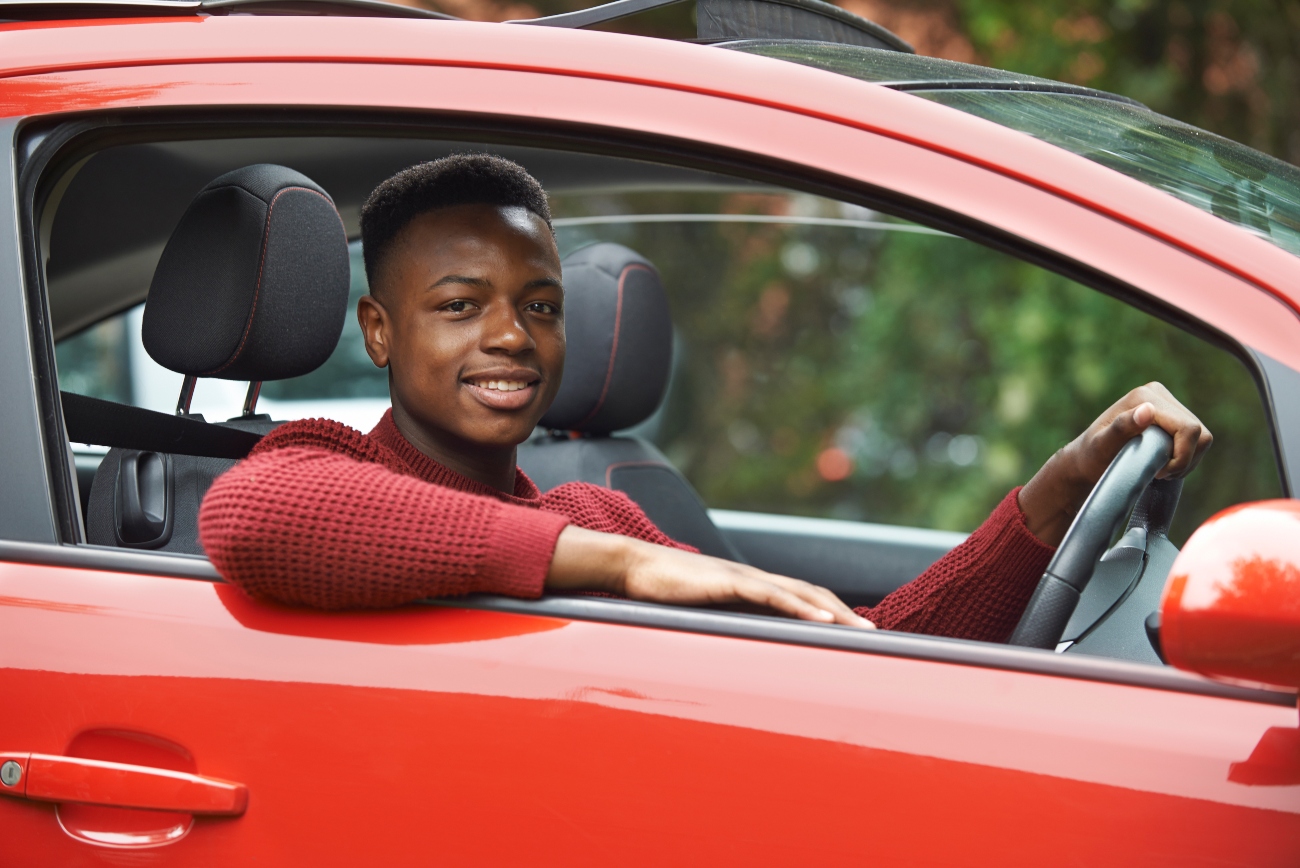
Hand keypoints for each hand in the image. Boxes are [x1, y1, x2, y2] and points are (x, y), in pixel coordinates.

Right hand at [546, 526, 873, 628]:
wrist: (631, 569)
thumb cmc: (661, 594)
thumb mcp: (700, 613)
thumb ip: (721, 624)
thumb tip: (736, 649)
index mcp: (749, 586)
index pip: (800, 597)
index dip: (829, 612)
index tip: (854, 632)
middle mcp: (752, 579)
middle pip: (810, 594)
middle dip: (843, 614)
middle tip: (874, 635)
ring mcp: (742, 578)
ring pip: (798, 594)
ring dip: (832, 612)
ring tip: (860, 631)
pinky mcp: (728, 583)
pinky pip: (772, 596)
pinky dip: (800, 609)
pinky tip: (821, 622)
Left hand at [1018, 382, 1211, 545]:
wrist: (1087, 460)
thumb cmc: (1091, 456)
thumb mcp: (1102, 446)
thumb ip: (1122, 428)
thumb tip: (1148, 410)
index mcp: (1144, 397)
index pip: (1188, 428)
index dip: (1180, 456)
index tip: (1157, 472)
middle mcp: (1157, 394)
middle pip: (1199, 433)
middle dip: (1183, 460)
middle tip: (1159, 473)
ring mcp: (1167, 404)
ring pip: (1202, 437)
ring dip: (1186, 460)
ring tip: (1161, 470)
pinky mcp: (1172, 416)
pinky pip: (1197, 439)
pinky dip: (1186, 457)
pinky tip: (1165, 464)